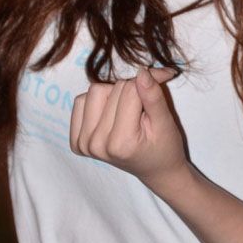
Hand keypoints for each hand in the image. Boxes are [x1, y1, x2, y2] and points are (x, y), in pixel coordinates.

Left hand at [70, 68, 186, 192]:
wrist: (155, 170)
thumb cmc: (164, 146)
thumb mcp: (165, 121)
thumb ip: (153, 96)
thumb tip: (142, 72)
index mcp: (121, 142)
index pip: (130, 90)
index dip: (149, 80)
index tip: (164, 77)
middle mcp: (97, 144)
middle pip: (113, 89)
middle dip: (132, 89)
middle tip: (144, 106)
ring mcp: (84, 144)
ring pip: (95, 91)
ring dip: (113, 94)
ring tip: (127, 111)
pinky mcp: (76, 141)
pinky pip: (80, 102)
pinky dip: (98, 102)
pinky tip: (111, 115)